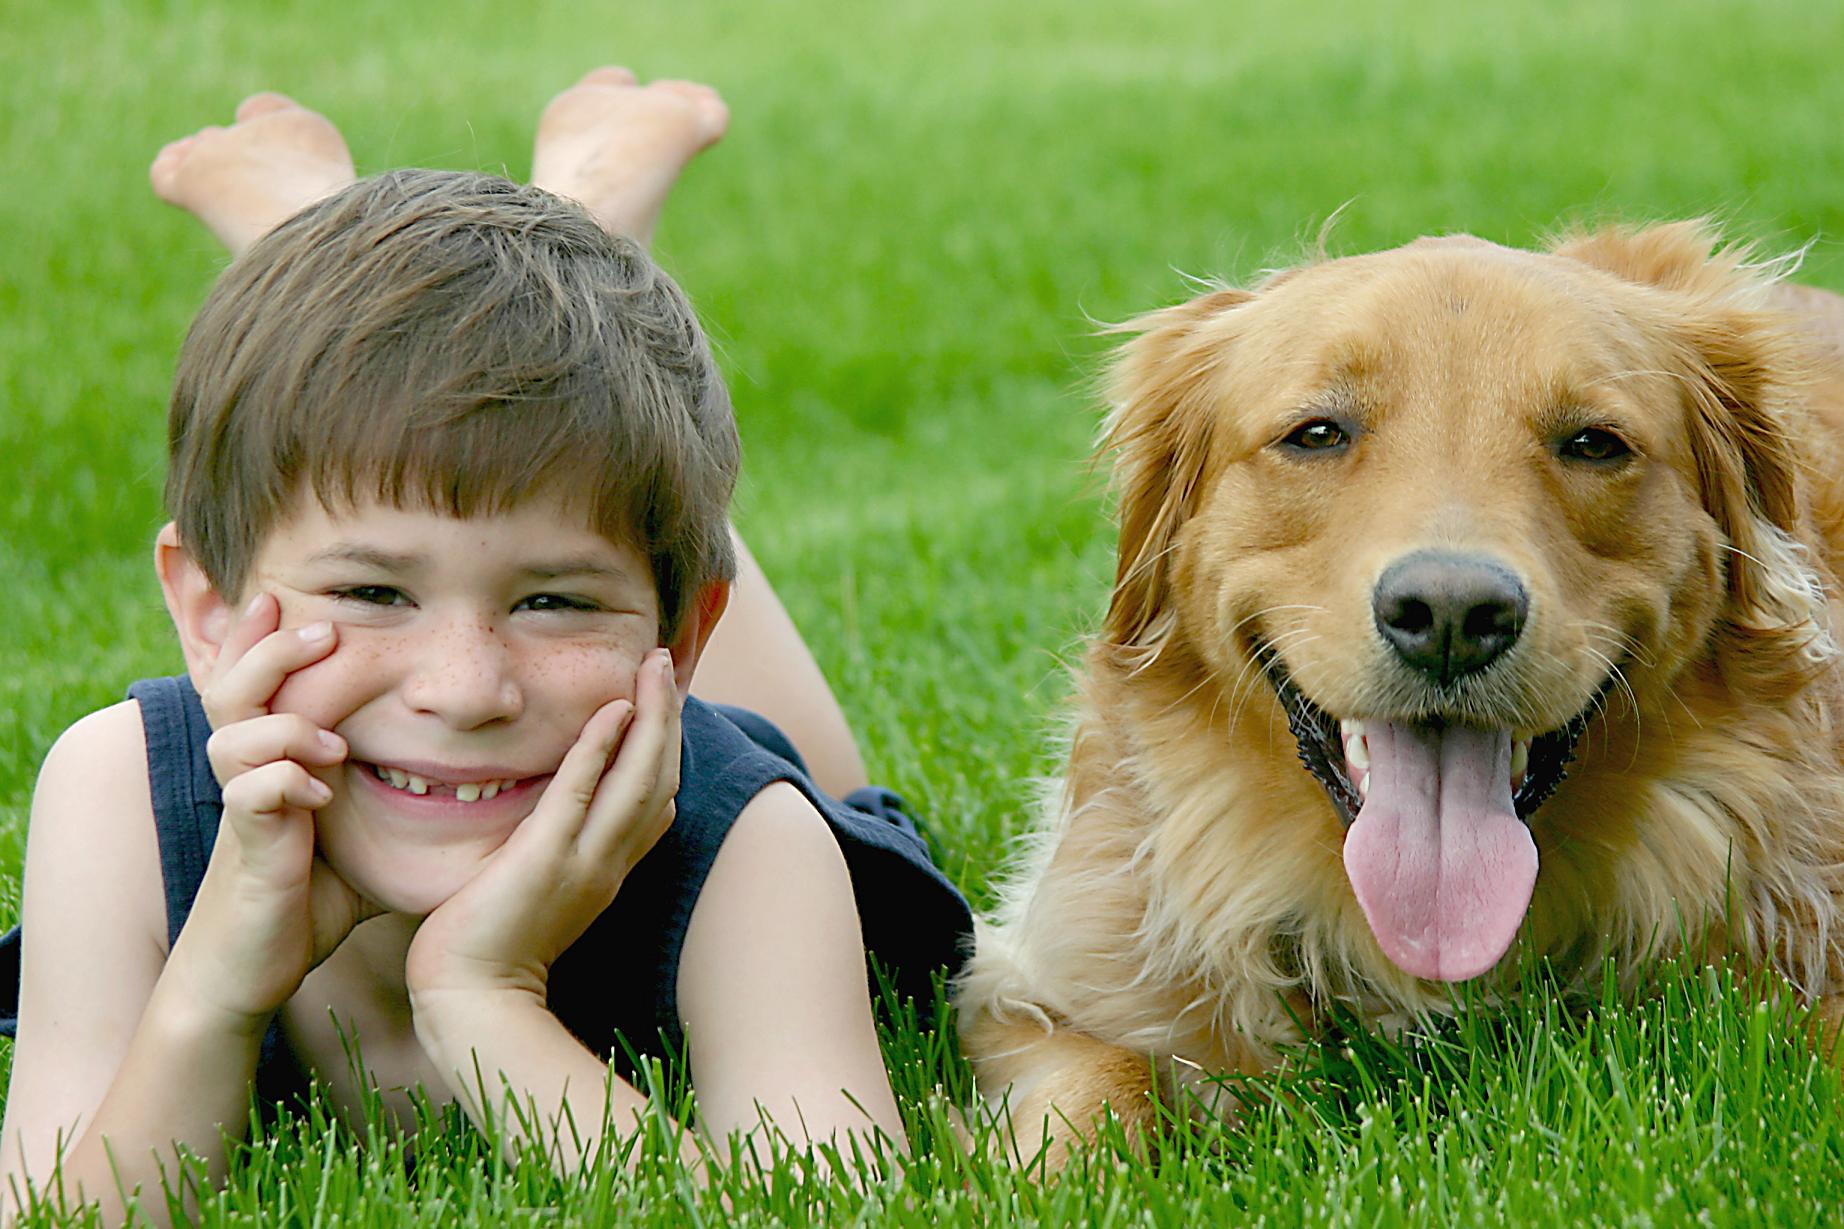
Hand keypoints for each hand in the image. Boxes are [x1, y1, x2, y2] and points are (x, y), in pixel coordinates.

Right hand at [167, 593, 379, 1030]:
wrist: (251, 968)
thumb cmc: (310, 897)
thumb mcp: (359, 834)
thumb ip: (391, 797)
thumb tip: (468, 776)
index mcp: (271, 759)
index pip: (258, 682)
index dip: (265, 638)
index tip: (291, 596)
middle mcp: (248, 775)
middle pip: (232, 688)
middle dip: (269, 652)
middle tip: (324, 629)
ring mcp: (244, 811)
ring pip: (232, 737)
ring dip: (284, 725)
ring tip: (335, 742)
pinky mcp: (247, 852)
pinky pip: (249, 798)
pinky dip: (281, 785)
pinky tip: (317, 793)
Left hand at [404, 648, 681, 1015]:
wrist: (468, 1000)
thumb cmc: (487, 951)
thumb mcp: (534, 893)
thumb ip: (550, 852)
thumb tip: (547, 821)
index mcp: (608, 870)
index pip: (657, 801)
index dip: (666, 748)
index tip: (661, 702)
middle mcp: (610, 863)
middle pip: (661, 778)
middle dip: (668, 716)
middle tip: (663, 662)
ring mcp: (584, 862)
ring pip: (640, 778)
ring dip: (653, 716)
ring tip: (653, 665)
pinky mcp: (546, 859)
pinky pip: (583, 792)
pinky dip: (603, 747)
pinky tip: (614, 708)